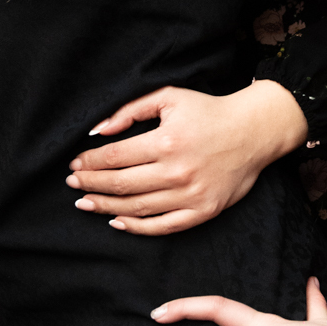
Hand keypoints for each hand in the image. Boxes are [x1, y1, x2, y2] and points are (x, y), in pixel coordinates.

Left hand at [66, 80, 307, 235]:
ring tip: (86, 203)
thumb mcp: (170, 98)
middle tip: (72, 185)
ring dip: (105, 207)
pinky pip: (163, 226)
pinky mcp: (203, 211)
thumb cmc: (208, 111)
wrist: (254, 132)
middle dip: (90, 184)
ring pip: (137, 208)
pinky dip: (137, 227)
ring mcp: (191, 195)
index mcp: (167, 141)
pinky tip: (117, 221)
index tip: (74, 164)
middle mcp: (177, 171)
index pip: (115, 157)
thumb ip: (131, 110)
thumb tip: (98, 131)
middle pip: (121, 184)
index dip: (89, 162)